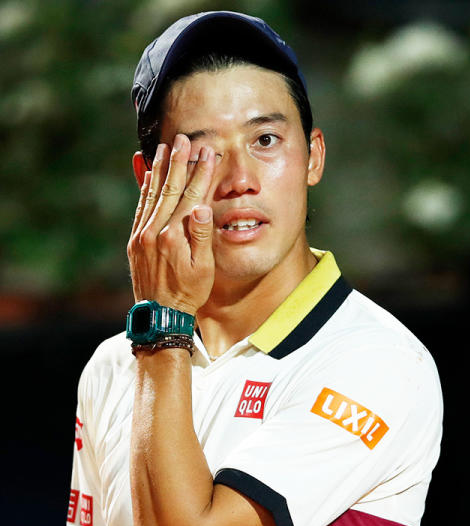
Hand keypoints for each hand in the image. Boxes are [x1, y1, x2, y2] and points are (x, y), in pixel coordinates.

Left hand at [128, 134, 216, 315]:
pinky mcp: (135, 240)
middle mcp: (154, 231)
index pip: (191, 197)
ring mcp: (141, 235)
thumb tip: (201, 208)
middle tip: (182, 139)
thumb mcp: (203, 268)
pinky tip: (148, 174)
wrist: (159, 314)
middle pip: (169, 189)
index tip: (207, 153)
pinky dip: (144, 188)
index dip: (200, 174)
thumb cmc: (189, 292)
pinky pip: (140, 207)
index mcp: (174, 236)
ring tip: (164, 148)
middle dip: (178, 162)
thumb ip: (201, 236)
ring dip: (159, 169)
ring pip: (152, 194)